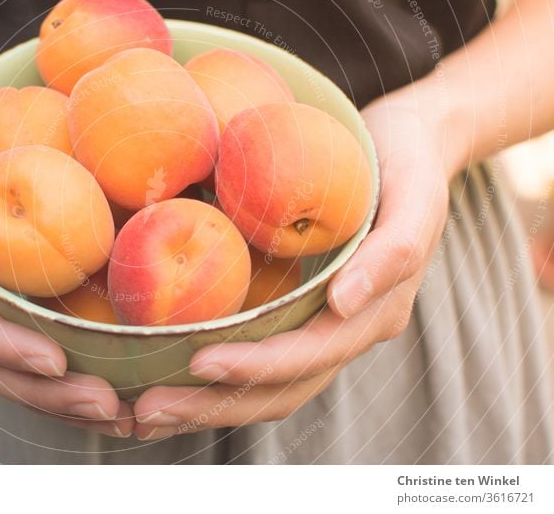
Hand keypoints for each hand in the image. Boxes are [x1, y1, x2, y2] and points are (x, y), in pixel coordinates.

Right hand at [0, 74, 132, 437]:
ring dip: (57, 396)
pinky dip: (62, 373)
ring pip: (6, 366)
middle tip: (104, 404)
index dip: (0, 345)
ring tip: (115, 409)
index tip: (53, 360)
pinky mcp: (0, 297)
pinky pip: (27, 343)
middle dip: (41, 391)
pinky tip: (109, 383)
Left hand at [132, 93, 452, 439]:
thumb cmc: (406, 165)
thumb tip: (342, 302)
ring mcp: (321, 329)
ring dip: (206, 405)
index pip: (310, 356)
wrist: (406, 150)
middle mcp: (346, 332)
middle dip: (215, 406)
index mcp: (374, 314)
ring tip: (146, 411)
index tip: (198, 362)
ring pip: (265, 388)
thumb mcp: (415, 195)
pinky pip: (257, 357)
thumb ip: (395, 250)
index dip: (257, 366)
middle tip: (149, 409)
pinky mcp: (298, 315)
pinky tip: (168, 377)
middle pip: (280, 390)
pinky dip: (214, 380)